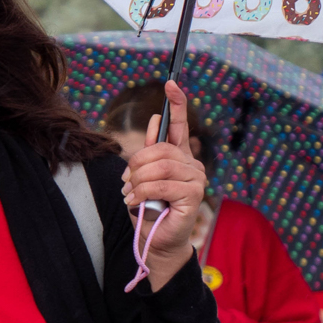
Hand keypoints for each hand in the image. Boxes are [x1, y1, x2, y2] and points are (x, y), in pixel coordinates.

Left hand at [121, 81, 207, 290]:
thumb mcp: (142, 177)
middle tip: (126, 182)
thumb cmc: (149, 208)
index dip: (177, 103)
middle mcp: (192, 165)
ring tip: (130, 194)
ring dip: (138, 181)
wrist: (155, 239)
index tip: (171, 83)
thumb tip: (156, 120)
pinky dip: (143, 193)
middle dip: (136, 164)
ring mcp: (196, 180)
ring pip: (160, 166)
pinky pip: (163, 185)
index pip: (180, 125)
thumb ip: (149, 152)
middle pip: (160, 149)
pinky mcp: (194, 196)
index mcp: (180, 156)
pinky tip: (135, 202)